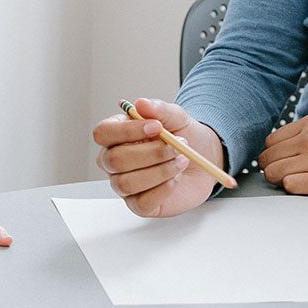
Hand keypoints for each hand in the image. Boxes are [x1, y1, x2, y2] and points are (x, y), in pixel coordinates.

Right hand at [91, 97, 225, 217]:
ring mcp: (124, 184)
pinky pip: (141, 203)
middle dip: (151, 153)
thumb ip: (159, 109)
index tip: (157, 127)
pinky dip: (163, 189)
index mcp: (116, 135)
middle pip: (115, 160)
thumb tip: (141, 103)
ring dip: (160, 171)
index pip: (103, 133)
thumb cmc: (183, 136)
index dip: (126, 131)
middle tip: (177, 146)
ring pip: (127, 182)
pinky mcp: (139, 204)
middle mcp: (114, 161)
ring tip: (182, 160)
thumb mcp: (176, 117)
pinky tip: (176, 179)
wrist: (204, 158)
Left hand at [258, 112, 307, 196]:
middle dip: (273, 168)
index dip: (274, 155)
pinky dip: (293, 189)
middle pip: (268, 157)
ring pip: (274, 173)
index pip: (272, 140)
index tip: (281, 162)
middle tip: (286, 175)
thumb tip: (284, 151)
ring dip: (280, 180)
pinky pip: (290, 186)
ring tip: (297, 182)